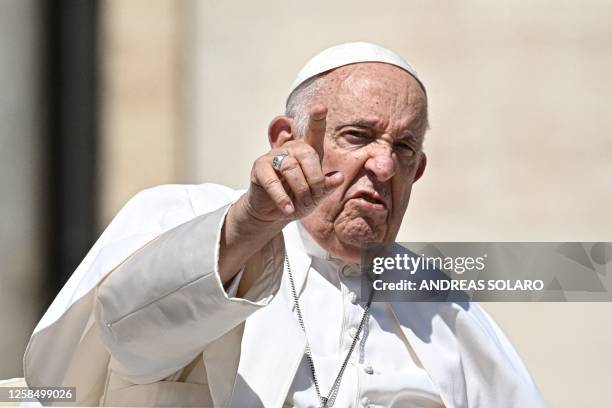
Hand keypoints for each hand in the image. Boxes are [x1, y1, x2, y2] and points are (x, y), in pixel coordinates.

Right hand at [242, 106, 343, 224]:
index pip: (314, 133)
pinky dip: (282, 197)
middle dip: (315, 181)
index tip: (321, 107)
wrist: (273, 213)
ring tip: (300, 206)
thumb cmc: (296, 200)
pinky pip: (273, 181)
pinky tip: (288, 209)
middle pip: (308, 156)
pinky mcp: (259, 168)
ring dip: (300, 191)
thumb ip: (327, 186)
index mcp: (308, 152)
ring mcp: (274, 156)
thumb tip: (339, 177)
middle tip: (312, 199)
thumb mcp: (316, 196)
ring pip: (291, 168)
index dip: (317, 119)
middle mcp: (291, 149)